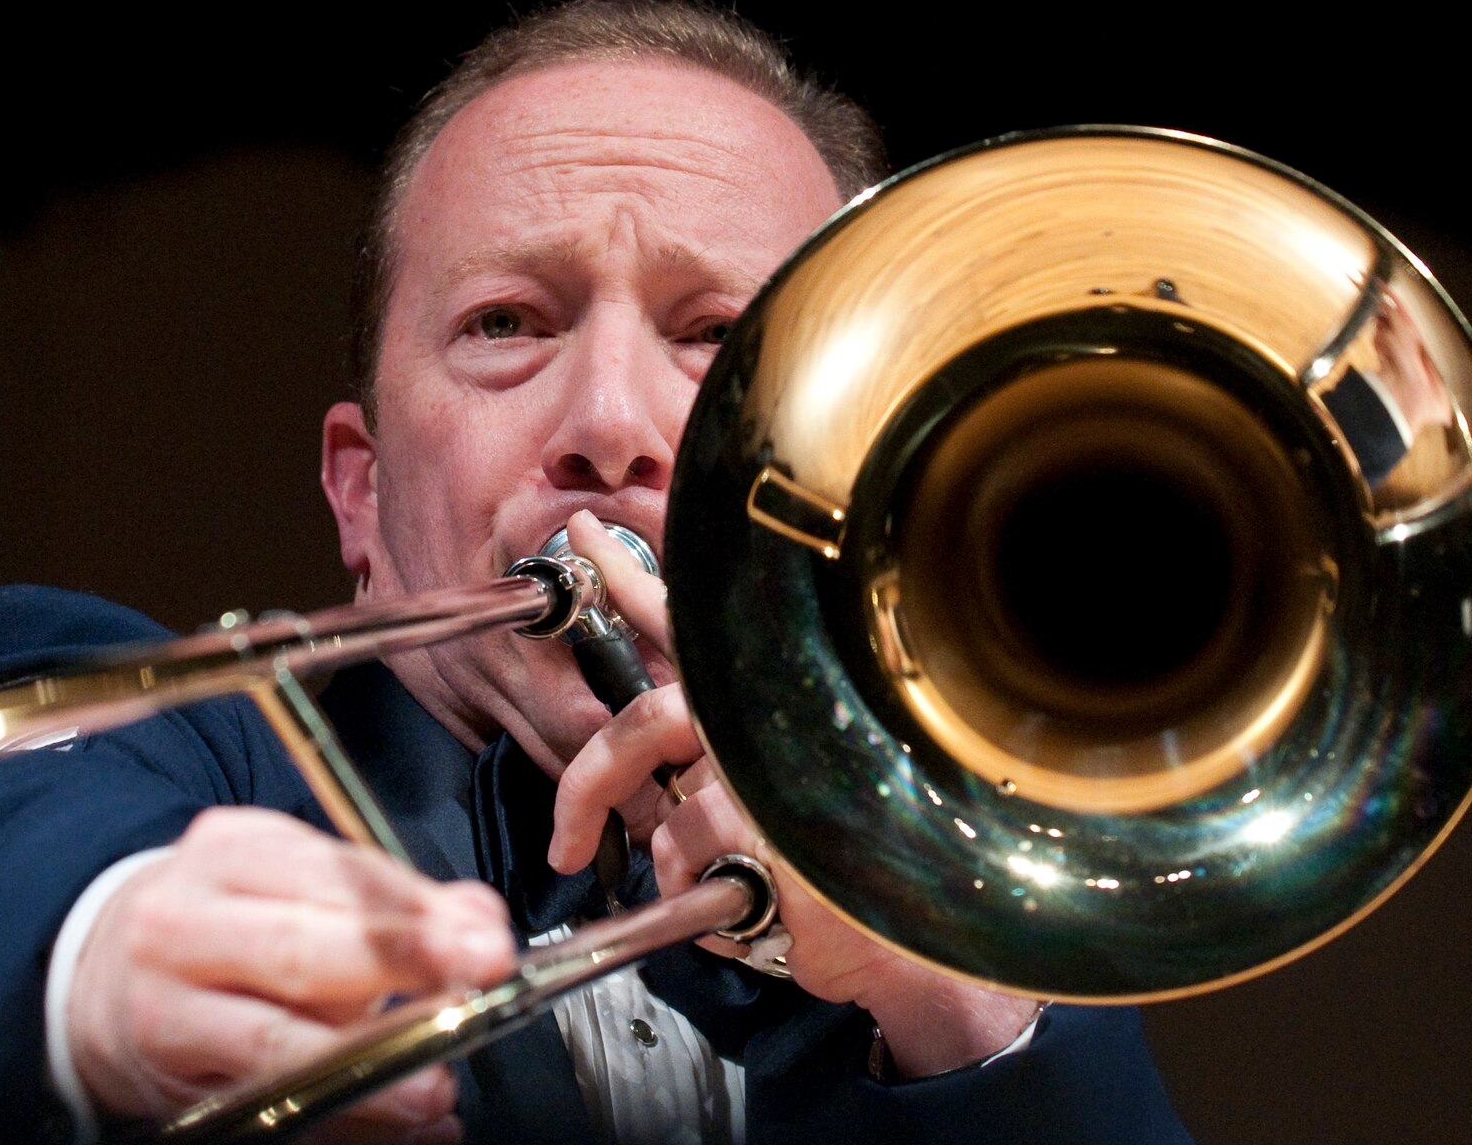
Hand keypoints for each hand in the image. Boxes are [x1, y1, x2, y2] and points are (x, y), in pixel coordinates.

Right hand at [68, 807, 514, 1141]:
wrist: (104, 974)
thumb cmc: (226, 918)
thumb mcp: (296, 877)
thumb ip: (389, 895)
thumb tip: (478, 918)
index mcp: (227, 855)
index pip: (327, 878)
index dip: (410, 912)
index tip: (484, 938)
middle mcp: (182, 928)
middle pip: (295, 951)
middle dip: (396, 967)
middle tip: (476, 980)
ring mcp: (168, 1012)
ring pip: (272, 1045)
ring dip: (368, 1070)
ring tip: (435, 1087)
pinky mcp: (172, 1088)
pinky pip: (267, 1107)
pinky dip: (343, 1123)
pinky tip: (403, 1125)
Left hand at [548, 510, 1040, 1076]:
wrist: (906, 942)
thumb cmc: (836, 864)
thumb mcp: (767, 790)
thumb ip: (703, 760)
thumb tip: (633, 770)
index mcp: (763, 698)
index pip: (687, 619)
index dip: (629, 573)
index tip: (583, 530)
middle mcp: (771, 722)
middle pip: (645, 720)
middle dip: (587, 786)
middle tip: (565, 842)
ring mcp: (777, 779)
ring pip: (668, 815)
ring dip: (674, 867)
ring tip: (718, 888)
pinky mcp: (776, 840)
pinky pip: (687, 868)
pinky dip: (694, 903)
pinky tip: (747, 910)